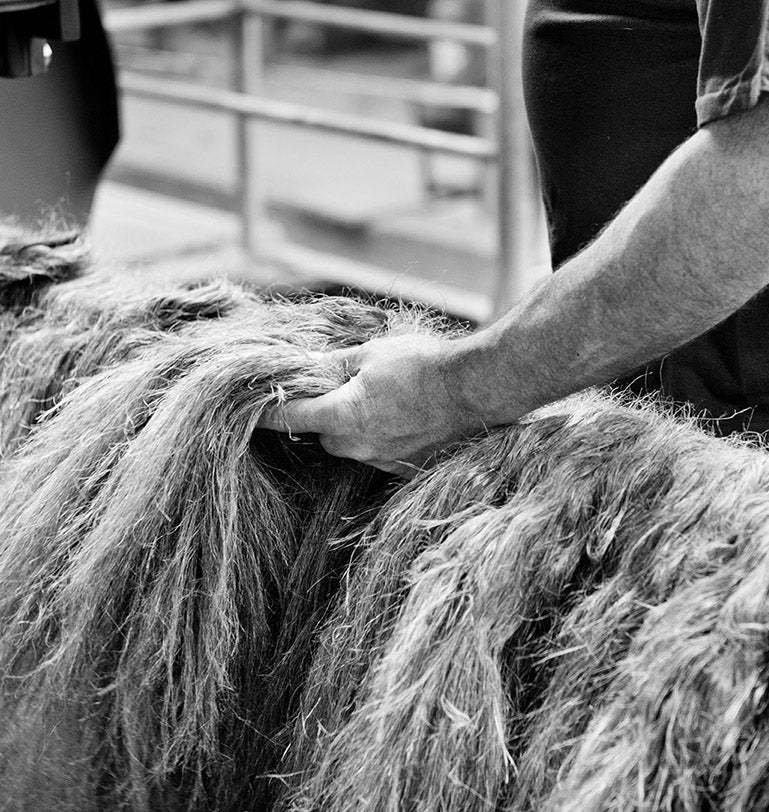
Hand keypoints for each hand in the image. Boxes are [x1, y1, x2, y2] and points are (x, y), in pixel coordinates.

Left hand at [257, 334, 488, 476]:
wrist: (474, 390)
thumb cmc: (423, 365)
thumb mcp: (370, 353)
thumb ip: (330, 364)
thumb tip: (300, 365)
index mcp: (342, 416)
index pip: (289, 418)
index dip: (262, 413)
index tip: (242, 410)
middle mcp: (357, 446)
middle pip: (321, 434)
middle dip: (321, 414)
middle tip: (336, 387)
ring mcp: (382, 460)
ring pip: (349, 444)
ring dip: (352, 424)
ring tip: (378, 397)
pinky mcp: (403, 467)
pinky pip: (376, 452)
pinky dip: (378, 435)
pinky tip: (398, 414)